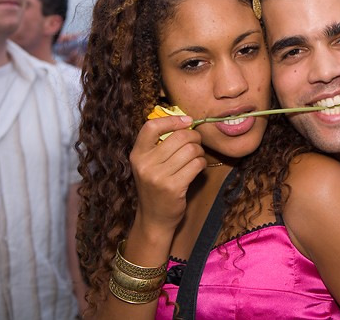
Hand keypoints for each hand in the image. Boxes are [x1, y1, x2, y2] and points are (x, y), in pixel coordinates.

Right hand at [129, 115, 205, 234]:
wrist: (154, 218)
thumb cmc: (156, 187)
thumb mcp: (149, 164)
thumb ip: (159, 145)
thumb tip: (185, 121)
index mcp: (137, 154)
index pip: (151, 126)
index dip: (172, 120)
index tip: (187, 121)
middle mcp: (145, 164)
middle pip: (179, 137)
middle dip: (194, 137)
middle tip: (196, 143)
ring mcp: (158, 177)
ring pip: (191, 150)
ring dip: (199, 151)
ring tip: (197, 157)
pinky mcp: (173, 187)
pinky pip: (197, 164)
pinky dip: (202, 163)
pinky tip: (198, 168)